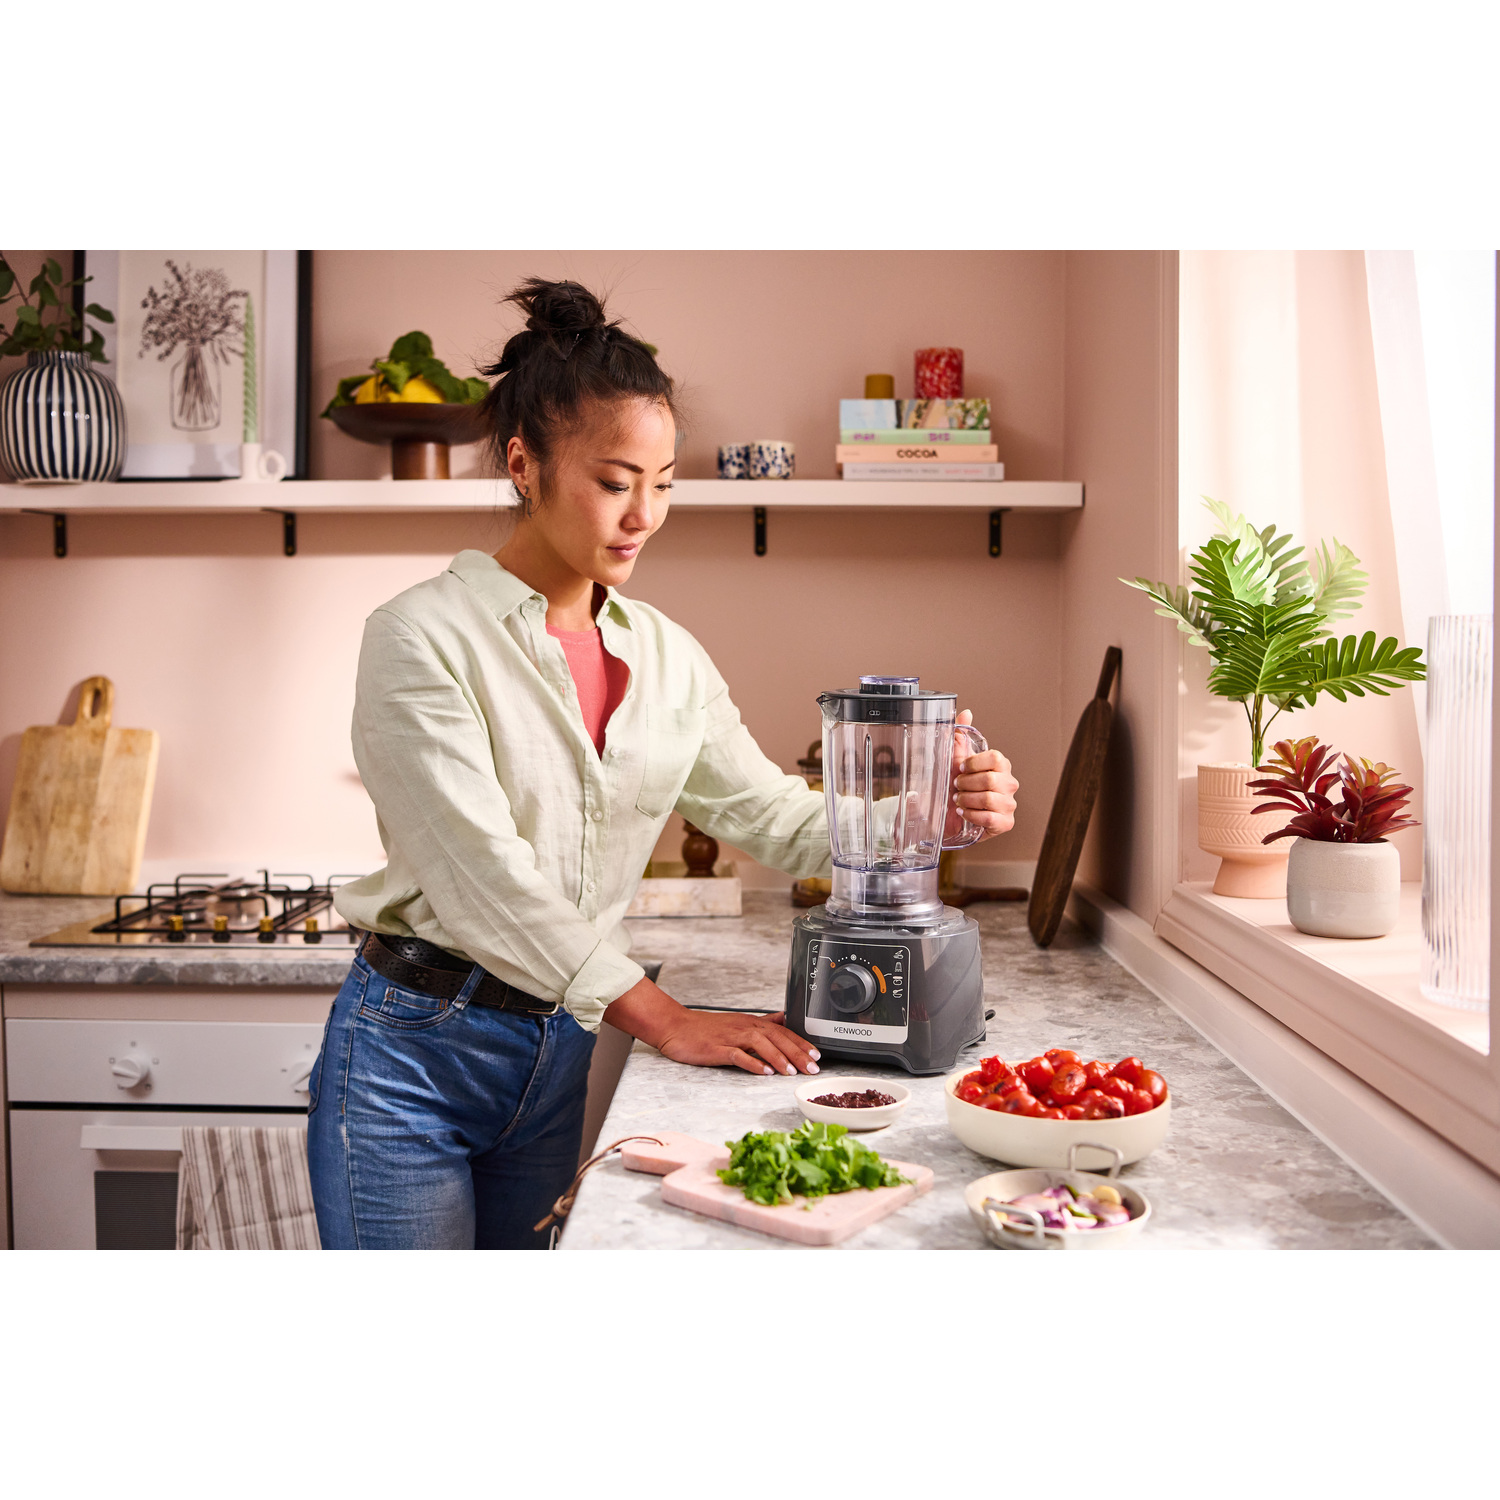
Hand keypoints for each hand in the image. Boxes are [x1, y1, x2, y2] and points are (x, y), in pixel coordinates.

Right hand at [603, 981, 820, 1076]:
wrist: (675, 1026)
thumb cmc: (705, 1028)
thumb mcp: (737, 1022)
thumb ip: (762, 1022)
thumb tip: (783, 1019)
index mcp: (750, 1023)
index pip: (782, 1032)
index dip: (801, 1043)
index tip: (817, 1055)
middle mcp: (743, 1027)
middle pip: (776, 1037)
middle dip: (796, 1052)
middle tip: (812, 1067)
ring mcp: (729, 1037)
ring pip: (760, 1044)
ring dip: (778, 1057)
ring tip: (792, 1072)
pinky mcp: (715, 1048)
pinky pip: (737, 1055)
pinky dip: (752, 1063)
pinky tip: (763, 1072)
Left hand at [952, 708, 1018, 840]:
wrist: (948, 816)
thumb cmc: (955, 788)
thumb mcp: (954, 761)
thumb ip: (960, 737)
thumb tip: (966, 713)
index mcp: (1000, 766)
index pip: (995, 758)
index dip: (974, 763)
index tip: (960, 768)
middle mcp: (1009, 784)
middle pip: (990, 780)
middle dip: (966, 784)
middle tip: (956, 787)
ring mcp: (1009, 804)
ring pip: (989, 799)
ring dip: (967, 800)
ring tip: (959, 801)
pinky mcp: (1006, 823)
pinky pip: (990, 818)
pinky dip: (972, 815)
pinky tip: (965, 813)